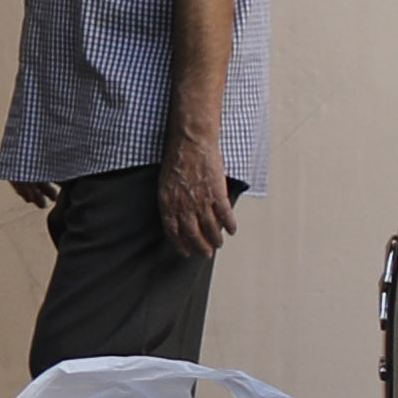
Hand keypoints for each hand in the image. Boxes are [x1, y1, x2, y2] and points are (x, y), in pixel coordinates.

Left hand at [160, 140, 235, 264]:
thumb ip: (171, 201)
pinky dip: (230, 225)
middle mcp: (184, 206)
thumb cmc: (176, 160)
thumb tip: (178, 216)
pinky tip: (232, 230)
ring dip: (215, 239)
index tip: (186, 253)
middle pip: (193, 234)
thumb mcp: (165, 183)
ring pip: (210, 228)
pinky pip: (225, 215)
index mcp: (168, 204)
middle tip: (206, 254)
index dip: (180, 245)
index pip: (173, 232)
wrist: (190, 142)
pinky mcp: (217, 193)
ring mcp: (201, 200)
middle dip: (200, 247)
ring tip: (219, 244)